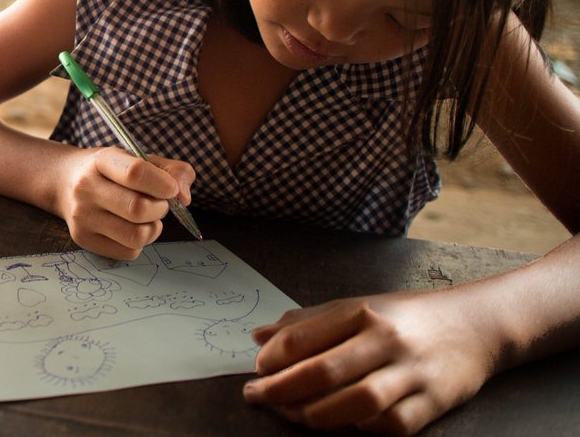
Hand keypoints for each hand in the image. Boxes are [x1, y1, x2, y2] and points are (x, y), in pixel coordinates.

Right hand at [58, 147, 193, 259]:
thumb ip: (172, 171)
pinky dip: (139, 244)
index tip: (171, 189)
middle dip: (161, 209)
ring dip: (153, 229)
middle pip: (138, 209)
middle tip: (159, 204)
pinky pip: (128, 252)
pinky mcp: (82, 239)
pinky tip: (131, 228)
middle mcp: (86, 188)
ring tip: (147, 219)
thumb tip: (185, 198)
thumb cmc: (110, 171)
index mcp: (102, 160)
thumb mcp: (138, 158)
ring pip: (136, 236)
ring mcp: (82, 216)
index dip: (163, 184)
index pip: (136, 173)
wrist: (64, 181)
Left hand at [243, 290, 499, 435]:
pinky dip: (362, 429)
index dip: (272, 357)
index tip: (257, 369)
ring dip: (316, 414)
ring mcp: (412, 373)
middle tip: (257, 396)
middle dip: (282, 389)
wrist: (475, 326)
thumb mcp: (356, 307)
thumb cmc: (405, 318)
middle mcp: (386, 340)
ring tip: (293, 414)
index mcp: (363, 311)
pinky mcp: (433, 403)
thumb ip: (308, 322)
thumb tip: (259, 337)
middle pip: (324, 371)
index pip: (304, 336)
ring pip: (357, 402)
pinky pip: (391, 425)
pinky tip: (343, 424)